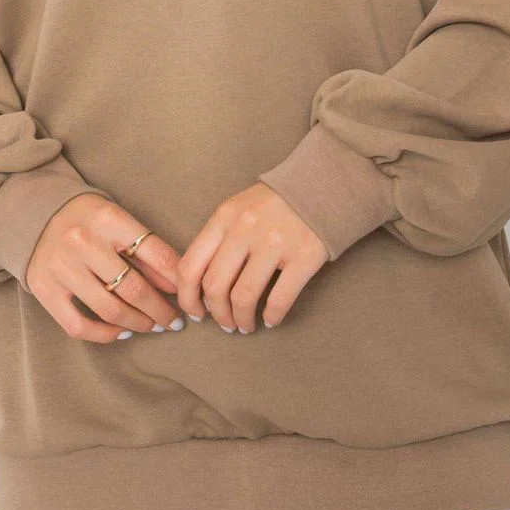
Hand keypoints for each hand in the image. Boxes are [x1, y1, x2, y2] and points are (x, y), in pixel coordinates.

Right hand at [24, 193, 183, 341]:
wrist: (36, 214)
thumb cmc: (88, 220)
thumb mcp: (118, 221)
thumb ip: (145, 251)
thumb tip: (175, 286)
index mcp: (108, 218)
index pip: (154, 253)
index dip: (176, 280)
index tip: (186, 296)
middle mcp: (83, 241)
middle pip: (133, 287)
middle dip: (160, 310)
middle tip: (173, 321)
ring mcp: (61, 267)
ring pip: (110, 309)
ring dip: (138, 324)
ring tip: (152, 326)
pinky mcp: (44, 289)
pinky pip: (78, 325)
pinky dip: (104, 335)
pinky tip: (121, 332)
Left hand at [176, 183, 329, 332]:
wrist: (322, 184)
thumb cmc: (275, 202)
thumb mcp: (238, 208)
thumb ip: (218, 238)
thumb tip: (200, 284)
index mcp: (224, 217)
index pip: (191, 265)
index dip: (187, 297)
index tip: (197, 312)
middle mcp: (245, 229)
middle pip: (215, 286)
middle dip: (217, 314)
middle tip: (225, 324)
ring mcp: (275, 242)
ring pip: (244, 296)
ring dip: (241, 319)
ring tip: (246, 325)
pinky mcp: (303, 256)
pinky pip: (279, 299)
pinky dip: (272, 317)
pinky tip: (271, 321)